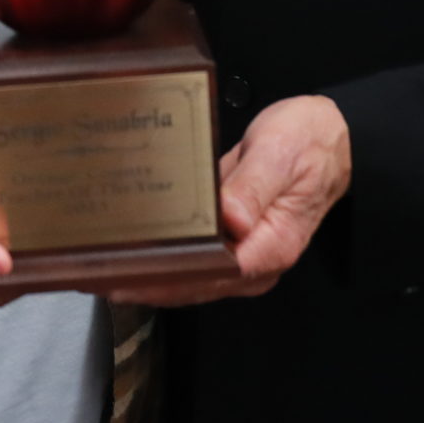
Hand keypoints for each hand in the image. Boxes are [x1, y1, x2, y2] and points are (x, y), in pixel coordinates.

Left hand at [110, 94, 350, 306]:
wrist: (330, 137)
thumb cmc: (309, 142)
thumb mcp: (281, 155)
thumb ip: (254, 188)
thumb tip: (231, 220)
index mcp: (271, 245)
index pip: (211, 275)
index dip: (165, 280)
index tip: (125, 276)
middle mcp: (257, 261)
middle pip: (193, 285)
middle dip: (143, 284)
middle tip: (94, 273)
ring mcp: (245, 254)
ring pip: (189, 278)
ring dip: (147, 275)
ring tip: (100, 266)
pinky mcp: (234, 241)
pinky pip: (193, 259)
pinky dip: (162, 257)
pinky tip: (132, 247)